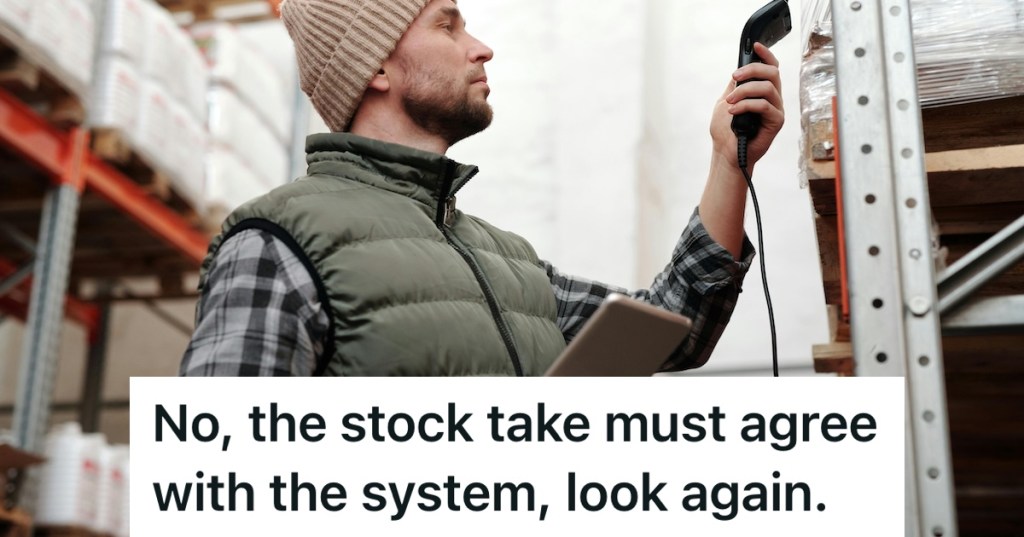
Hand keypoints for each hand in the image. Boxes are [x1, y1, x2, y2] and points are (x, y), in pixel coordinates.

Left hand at [710, 42, 784, 171]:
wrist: (725, 153)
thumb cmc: (726, 130)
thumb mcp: (726, 101)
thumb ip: (735, 86)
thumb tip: (740, 69)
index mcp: (762, 91)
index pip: (771, 68)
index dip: (766, 55)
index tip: (755, 45)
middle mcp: (772, 98)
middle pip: (772, 72)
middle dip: (752, 70)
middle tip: (735, 78)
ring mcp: (776, 109)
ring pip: (768, 87)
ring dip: (745, 91)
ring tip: (730, 101)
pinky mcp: (776, 122)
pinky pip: (764, 105)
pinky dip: (746, 105)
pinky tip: (733, 111)